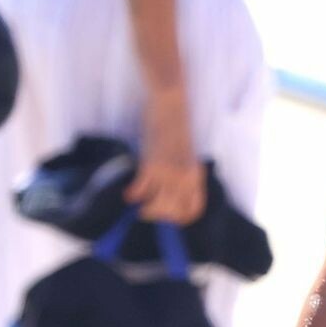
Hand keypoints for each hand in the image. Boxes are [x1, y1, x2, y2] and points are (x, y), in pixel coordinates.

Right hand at [127, 85, 205, 223]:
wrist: (171, 106)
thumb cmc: (177, 128)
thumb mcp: (186, 155)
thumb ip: (184, 175)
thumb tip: (173, 194)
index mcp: (196, 176)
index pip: (193, 210)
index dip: (181, 219)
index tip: (169, 220)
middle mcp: (185, 179)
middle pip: (173, 213)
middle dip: (159, 217)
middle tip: (147, 213)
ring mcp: (169, 174)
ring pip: (156, 207)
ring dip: (145, 210)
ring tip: (139, 207)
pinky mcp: (152, 166)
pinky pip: (140, 191)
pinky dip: (132, 195)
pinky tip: (129, 194)